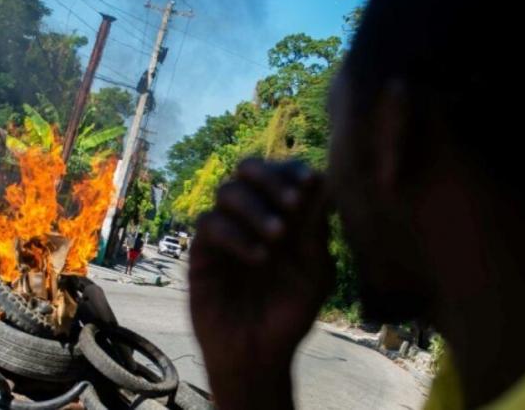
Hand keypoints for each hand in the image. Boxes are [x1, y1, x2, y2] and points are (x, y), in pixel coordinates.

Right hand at [189, 159, 335, 409]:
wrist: (256, 355)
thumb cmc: (289, 315)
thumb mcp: (314, 274)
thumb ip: (314, 231)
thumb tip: (321, 182)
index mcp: (283, 217)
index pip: (283, 176)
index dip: (294, 170)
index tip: (310, 181)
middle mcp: (252, 217)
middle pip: (249, 170)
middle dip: (270, 178)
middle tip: (292, 201)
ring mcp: (226, 231)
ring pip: (228, 192)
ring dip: (255, 207)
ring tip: (277, 236)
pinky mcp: (203, 251)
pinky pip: (210, 223)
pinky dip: (236, 234)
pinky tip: (258, 256)